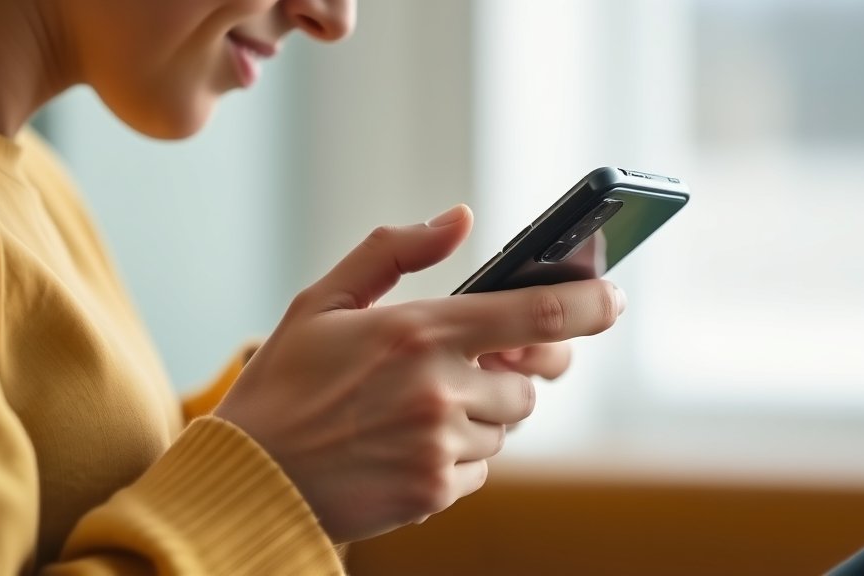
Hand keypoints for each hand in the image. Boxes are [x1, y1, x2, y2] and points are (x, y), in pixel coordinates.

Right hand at [214, 205, 623, 542]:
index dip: (591, 303)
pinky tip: (407, 445)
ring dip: (479, 416)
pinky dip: (457, 454)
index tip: (614, 299)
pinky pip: (480, 468)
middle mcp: (439, 389)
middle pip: (530, 384)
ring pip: (505, 428)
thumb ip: (393, 251)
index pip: (538, 313)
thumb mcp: (322, 301)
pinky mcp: (434, 491)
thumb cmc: (283, 383)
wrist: (248, 477)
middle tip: (477, 366)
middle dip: (512, 375)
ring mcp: (439, 446)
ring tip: (415, 410)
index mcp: (419, 331)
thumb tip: (458, 219)